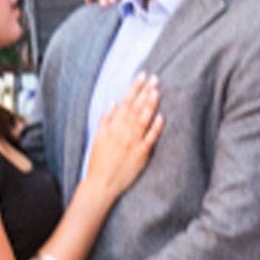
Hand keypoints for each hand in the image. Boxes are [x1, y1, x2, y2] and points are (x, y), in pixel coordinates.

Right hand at [83, 73, 162, 201]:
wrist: (101, 184)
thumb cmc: (98, 161)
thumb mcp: (98, 138)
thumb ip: (106, 119)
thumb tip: (114, 103)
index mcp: (113, 126)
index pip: (126, 102)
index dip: (135, 87)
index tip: (142, 75)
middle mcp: (124, 132)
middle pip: (136, 108)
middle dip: (146, 91)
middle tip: (155, 78)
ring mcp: (133, 142)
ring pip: (143, 120)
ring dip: (151, 105)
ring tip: (157, 91)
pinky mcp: (141, 154)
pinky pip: (150, 138)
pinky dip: (155, 127)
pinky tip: (161, 117)